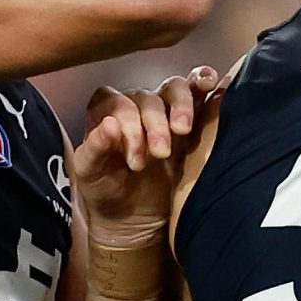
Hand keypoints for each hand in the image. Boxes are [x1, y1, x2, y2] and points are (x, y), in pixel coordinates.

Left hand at [71, 67, 220, 245]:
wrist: (132, 216)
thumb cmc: (106, 191)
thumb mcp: (90, 174)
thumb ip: (95, 148)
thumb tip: (110, 124)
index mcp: (106, 112)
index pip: (118, 103)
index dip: (128, 126)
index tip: (136, 161)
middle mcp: (135, 104)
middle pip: (148, 98)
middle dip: (155, 125)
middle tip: (160, 153)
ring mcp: (164, 110)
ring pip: (174, 89)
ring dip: (181, 106)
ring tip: (183, 129)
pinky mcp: (189, 120)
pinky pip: (197, 93)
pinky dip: (203, 83)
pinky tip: (210, 84)